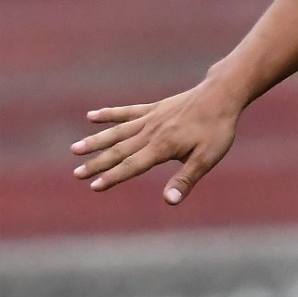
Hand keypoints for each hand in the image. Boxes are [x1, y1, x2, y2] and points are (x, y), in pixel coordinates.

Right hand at [70, 79, 242, 204]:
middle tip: (77, 174)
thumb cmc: (217, 129)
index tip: (94, 186)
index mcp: (163, 147)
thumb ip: (186, 179)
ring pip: (118, 131)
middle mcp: (151, 132)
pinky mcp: (154, 108)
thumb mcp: (207, 158)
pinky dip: (109, 114)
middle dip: (98, 163)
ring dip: (96, 141)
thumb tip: (169, 201)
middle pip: (119, 150)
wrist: (222, 95)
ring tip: (75, 149)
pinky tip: (91, 116)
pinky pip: (127, 112)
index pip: (132, 165)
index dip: (113, 177)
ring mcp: (151, 118)